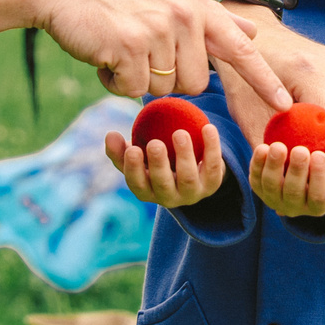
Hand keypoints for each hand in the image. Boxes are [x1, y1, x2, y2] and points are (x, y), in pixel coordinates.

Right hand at [0, 0, 284, 103]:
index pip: (241, 49)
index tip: (287, 104)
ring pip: (164, 89)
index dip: (265, 80)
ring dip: (139, 79)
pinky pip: (132, 88)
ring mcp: (158, 30)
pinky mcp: (131, 46)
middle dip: (167, 79)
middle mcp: (184, 16)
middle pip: (195, 83)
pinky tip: (104, 54)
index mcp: (196, 6)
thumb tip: (252, 34)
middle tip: (140, 50)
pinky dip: (115, 80)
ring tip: (120, 48)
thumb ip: (211, 21)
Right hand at [105, 124, 225, 207]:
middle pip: (163, 184)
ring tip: (179, 133)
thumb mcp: (137, 157)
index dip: (134, 170)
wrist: (193, 171)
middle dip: (158, 165)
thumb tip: (110, 135)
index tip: (132, 149)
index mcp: (147, 191)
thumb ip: (121, 148)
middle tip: (155, 143)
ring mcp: (192, 193)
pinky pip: (214, 167)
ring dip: (184, 155)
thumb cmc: (156, 162)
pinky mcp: (212, 185)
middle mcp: (169, 198)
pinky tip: (208, 127)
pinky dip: (212, 148)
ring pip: (188, 178)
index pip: (138, 184)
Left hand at [250, 140, 324, 217]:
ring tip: (278, 146)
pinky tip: (262, 148)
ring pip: (271, 186)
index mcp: (319, 205)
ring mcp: (274, 198)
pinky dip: (257, 164)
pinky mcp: (259, 188)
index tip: (320, 155)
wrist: (302, 166)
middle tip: (300, 149)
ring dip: (274, 166)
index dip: (319, 177)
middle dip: (297, 171)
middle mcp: (295, 207)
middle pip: (294, 193)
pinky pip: (255, 178)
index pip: (319, 197)